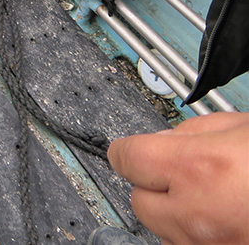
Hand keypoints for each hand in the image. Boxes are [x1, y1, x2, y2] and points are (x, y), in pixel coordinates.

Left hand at [108, 112, 248, 243]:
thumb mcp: (244, 128)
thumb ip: (195, 130)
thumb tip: (167, 137)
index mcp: (201, 167)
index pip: (127, 158)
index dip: (125, 149)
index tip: (127, 149)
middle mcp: (198, 214)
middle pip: (139, 200)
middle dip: (152, 184)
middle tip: (181, 173)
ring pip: (161, 230)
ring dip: (173, 214)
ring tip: (208, 197)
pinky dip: (195, 235)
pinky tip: (219, 218)